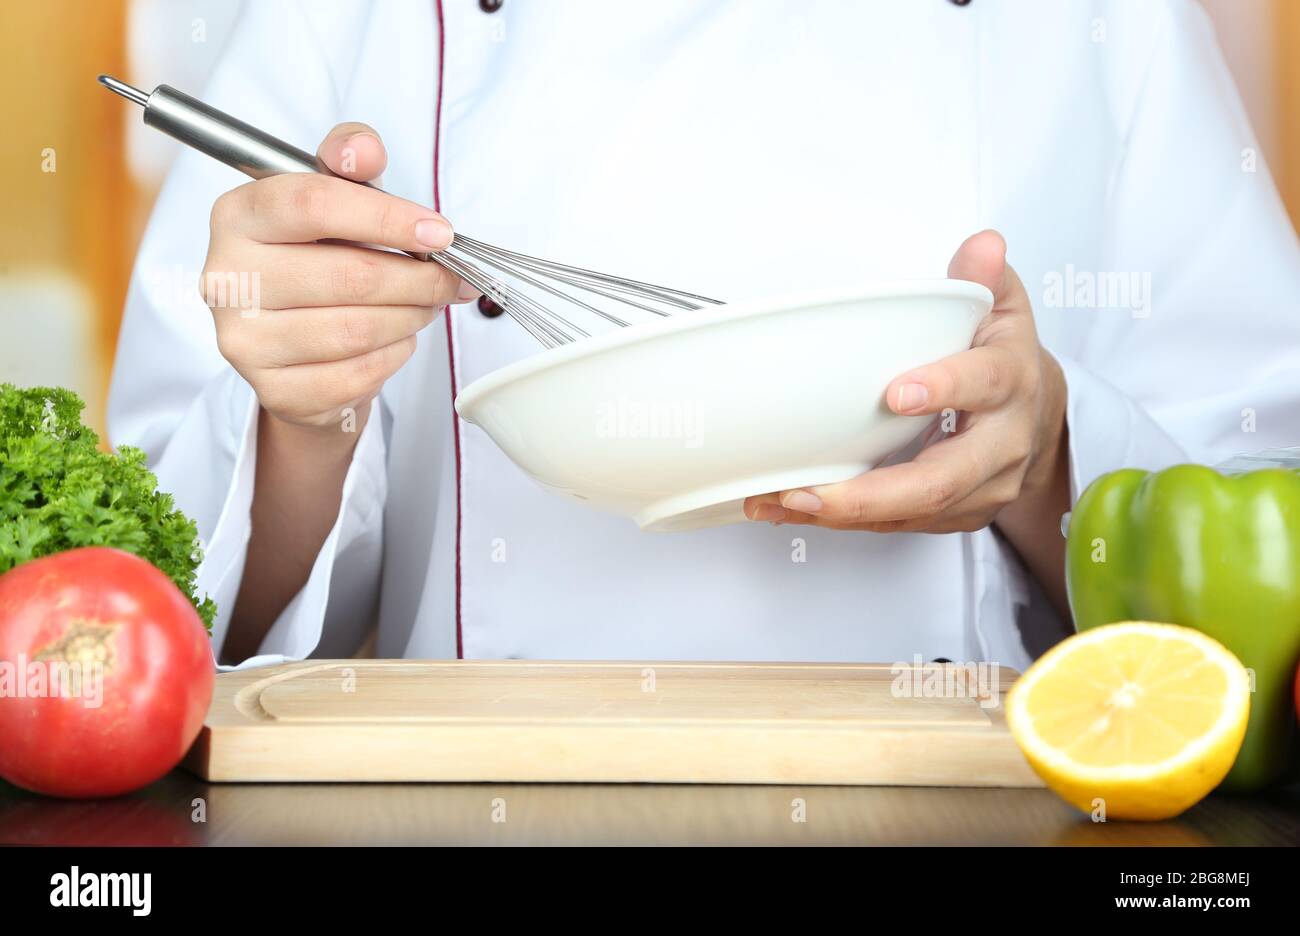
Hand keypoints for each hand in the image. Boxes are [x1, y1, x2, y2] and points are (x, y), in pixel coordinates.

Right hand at [201, 122, 476, 433]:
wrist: (294, 344)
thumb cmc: (318, 256)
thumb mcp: (333, 196)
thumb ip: (349, 159)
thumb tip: (364, 149)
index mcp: (237, 215)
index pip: (313, 203)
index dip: (387, 218)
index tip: (440, 233)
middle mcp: (228, 278)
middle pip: (349, 275)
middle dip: (418, 278)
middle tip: (450, 279)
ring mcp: (244, 340)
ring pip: (358, 329)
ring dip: (412, 316)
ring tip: (426, 304)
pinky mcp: (273, 390)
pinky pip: (357, 373)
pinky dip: (393, 355)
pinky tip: (396, 338)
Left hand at [744, 230, 1067, 535]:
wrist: (1042, 419)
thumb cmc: (1005, 359)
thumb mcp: (1004, 309)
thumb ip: (985, 278)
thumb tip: (983, 244)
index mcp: (1011, 383)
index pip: (984, 384)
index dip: (943, 388)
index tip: (893, 394)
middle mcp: (1002, 444)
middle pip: (942, 480)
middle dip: (871, 493)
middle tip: (808, 491)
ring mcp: (982, 488)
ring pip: (914, 513)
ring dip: (843, 514)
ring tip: (782, 502)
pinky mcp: (956, 515)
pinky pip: (898, 525)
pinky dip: (844, 521)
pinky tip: (795, 509)